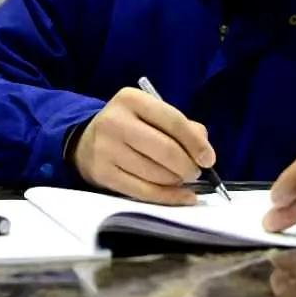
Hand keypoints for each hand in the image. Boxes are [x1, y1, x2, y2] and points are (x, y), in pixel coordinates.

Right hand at [72, 87, 215, 204]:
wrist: (86, 141)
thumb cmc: (131, 126)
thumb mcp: (152, 114)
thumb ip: (182, 126)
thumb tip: (204, 149)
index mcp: (132, 99)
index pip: (173, 120)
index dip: (195, 142)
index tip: (209, 158)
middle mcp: (116, 121)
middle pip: (165, 149)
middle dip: (187, 165)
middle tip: (195, 171)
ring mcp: (106, 149)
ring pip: (155, 173)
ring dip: (177, 180)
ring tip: (182, 178)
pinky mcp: (103, 174)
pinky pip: (143, 191)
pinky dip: (167, 197)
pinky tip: (181, 196)